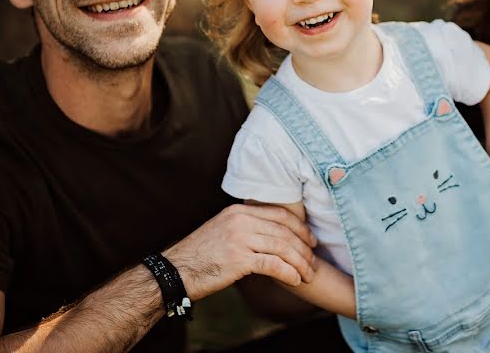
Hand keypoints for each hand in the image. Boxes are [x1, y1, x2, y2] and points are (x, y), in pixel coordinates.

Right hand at [165, 204, 317, 300]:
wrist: (176, 271)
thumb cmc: (201, 254)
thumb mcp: (224, 229)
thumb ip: (246, 226)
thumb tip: (273, 233)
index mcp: (239, 211)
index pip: (280, 214)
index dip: (300, 227)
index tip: (311, 240)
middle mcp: (240, 220)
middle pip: (284, 231)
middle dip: (303, 247)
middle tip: (313, 261)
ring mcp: (239, 238)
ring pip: (281, 247)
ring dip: (299, 262)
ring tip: (308, 274)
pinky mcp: (238, 259)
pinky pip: (272, 264)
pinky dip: (287, 272)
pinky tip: (295, 280)